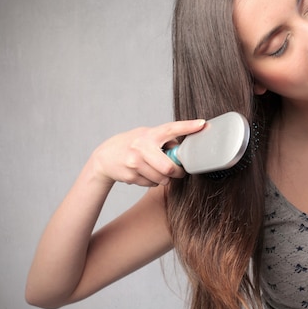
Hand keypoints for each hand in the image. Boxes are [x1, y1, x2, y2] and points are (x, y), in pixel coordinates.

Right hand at [90, 119, 205, 186]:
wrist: (105, 157)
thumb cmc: (131, 144)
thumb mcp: (146, 135)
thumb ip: (163, 140)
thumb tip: (183, 149)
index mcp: (149, 134)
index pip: (171, 129)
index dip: (188, 127)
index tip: (202, 124)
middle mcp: (141, 147)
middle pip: (168, 168)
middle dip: (176, 172)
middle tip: (178, 171)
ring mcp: (134, 162)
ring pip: (162, 179)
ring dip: (164, 178)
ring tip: (156, 169)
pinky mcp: (130, 176)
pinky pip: (151, 184)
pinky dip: (153, 181)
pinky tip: (145, 173)